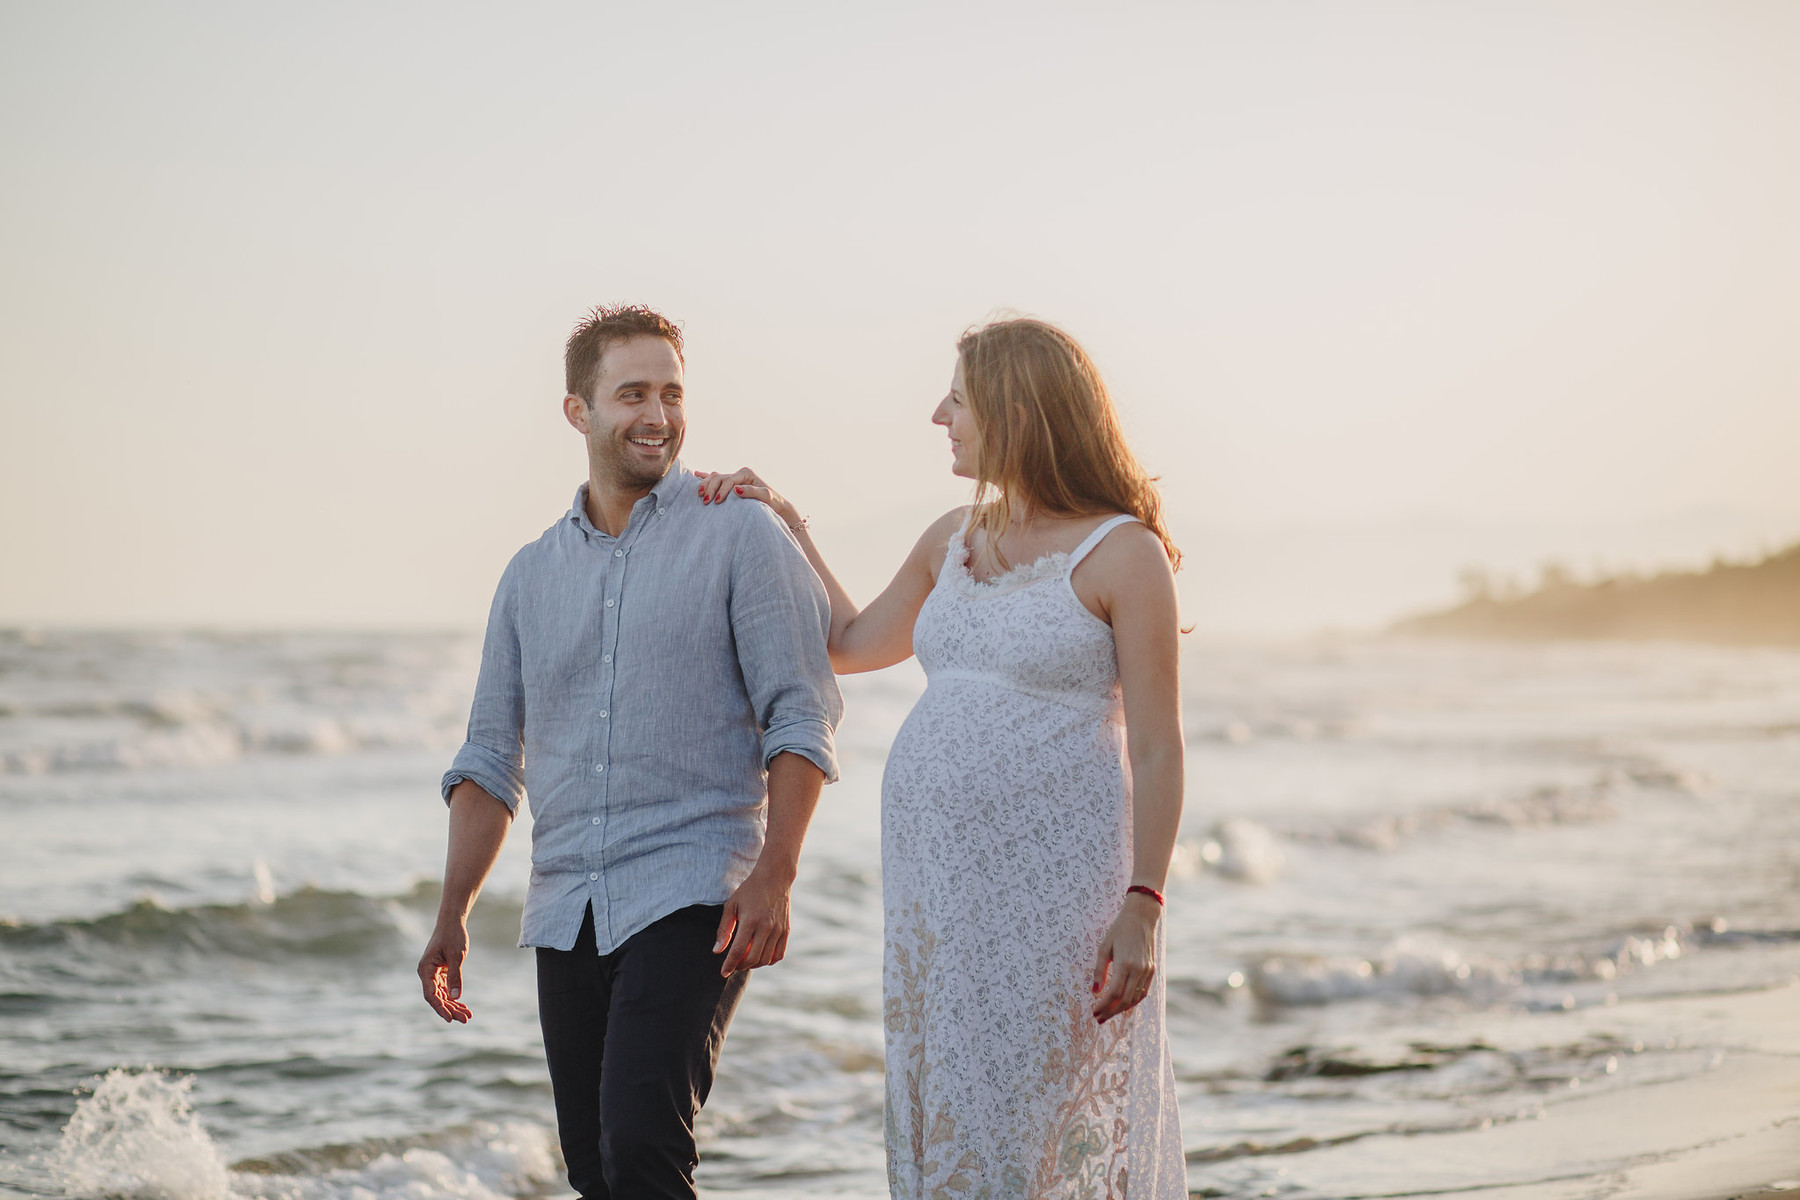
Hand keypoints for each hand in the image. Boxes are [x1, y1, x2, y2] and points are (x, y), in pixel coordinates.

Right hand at [418, 917, 472, 1023]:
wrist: (452, 922)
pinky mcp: (440, 973)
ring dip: (453, 1006)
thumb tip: (455, 997)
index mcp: (425, 969)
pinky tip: (463, 1006)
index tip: (450, 1018)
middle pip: (437, 998)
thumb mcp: (456, 956)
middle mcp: (426, 974)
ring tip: (467, 1016)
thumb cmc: (453, 936)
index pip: (431, 994)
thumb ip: (455, 976)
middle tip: (466, 1019)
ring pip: (442, 995)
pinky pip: (446, 990)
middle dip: (451, 1009)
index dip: (440, 1008)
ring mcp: (433, 974)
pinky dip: (454, 998)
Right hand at [695, 467, 800, 529]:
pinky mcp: (731, 486)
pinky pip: (716, 479)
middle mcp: (738, 474)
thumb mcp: (766, 497)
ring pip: (715, 477)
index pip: (729, 480)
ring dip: (705, 484)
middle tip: (705, 501)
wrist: (775, 506)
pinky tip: (696, 475)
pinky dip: (706, 477)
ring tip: (700, 494)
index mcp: (746, 473)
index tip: (717, 502)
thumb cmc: (772, 502)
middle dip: (710, 488)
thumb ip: (752, 492)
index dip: (721, 490)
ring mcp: (734, 479)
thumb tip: (736, 489)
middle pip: (719, 477)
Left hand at [713, 866, 793, 976]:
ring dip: (754, 965)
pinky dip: (769, 960)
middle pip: (752, 959)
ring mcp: (778, 930)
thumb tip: (717, 950)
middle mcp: (766, 927)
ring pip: (766, 959)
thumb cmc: (749, 890)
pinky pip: (779, 954)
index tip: (723, 972)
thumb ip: (724, 929)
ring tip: (745, 960)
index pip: (738, 951)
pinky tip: (760, 956)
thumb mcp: (731, 905)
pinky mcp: (786, 931)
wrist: (775, 878)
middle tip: (733, 965)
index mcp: (750, 921)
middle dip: (740, 966)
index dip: (729, 965)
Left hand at [1091, 893, 1160, 1022]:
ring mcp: (1147, 971)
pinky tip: (1122, 1004)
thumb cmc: (1119, 930)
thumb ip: (1100, 970)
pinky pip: (1143, 992)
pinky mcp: (1152, 970)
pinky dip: (1133, 1001)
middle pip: (1125, 1000)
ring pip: (1135, 998)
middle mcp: (1138, 970)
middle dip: (1111, 1012)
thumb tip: (1095, 991)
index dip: (1103, 1005)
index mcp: (1125, 964)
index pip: (1114, 993)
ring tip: (1108, 1014)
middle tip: (1099, 1018)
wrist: (1142, 917)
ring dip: (1121, 1009)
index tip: (1094, 1011)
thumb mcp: (1104, 947)